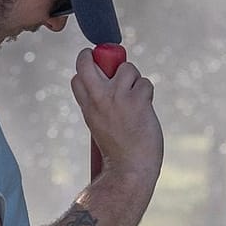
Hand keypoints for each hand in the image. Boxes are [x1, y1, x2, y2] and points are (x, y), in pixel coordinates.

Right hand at [69, 47, 162, 182]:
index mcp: (86, 106)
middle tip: (115, 64)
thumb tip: (114, 78)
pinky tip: (145, 111)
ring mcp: (117, 97)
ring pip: (127, 68)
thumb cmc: (119, 150)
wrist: (129, 170)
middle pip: (89, 60)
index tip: (99, 69)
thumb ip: (100, 102)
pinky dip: (148, 94)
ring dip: (136, 80)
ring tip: (136, 101)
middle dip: (102, 54)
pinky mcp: (137, 101)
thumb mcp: (99, 124)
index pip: (78, 75)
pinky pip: (145, 83)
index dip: (89, 68)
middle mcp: (98, 98)